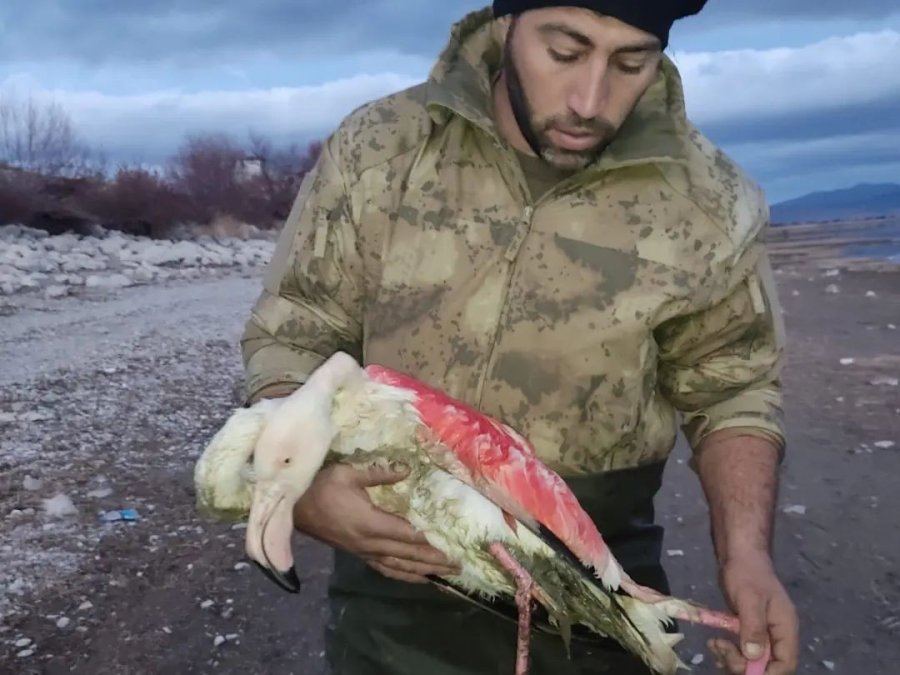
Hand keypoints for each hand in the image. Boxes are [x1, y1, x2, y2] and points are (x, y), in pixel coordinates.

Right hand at [292, 463, 459, 583]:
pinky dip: (403, 575)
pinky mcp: (357, 554)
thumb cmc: (320, 487)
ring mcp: (363, 552)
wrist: (292, 508)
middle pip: (407, 555)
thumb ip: (379, 473)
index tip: (450, 544)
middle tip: (458, 564)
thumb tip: (407, 470)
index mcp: (369, 523)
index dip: (429, 541)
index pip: (406, 534)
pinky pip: (384, 569)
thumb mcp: (347, 473)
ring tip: (445, 575)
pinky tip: (415, 578)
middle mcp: (369, 543)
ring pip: (398, 566)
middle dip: (433, 560)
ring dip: (422, 571)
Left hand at [709, 551, 798, 673]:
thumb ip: (753, 627)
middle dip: (743, 664)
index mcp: (786, 628)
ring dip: (731, 658)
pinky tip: (714, 642)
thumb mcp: (750, 599)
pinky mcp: (748, 630)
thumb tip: (754, 656)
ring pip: (751, 660)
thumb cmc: (747, 573)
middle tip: (721, 648)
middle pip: (766, 665)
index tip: (745, 671)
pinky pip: (741, 651)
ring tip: (714, 643)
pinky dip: (728, 652)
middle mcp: (777, 635)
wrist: (739, 555)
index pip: (786, 663)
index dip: (768, 673)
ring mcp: (762, 633)